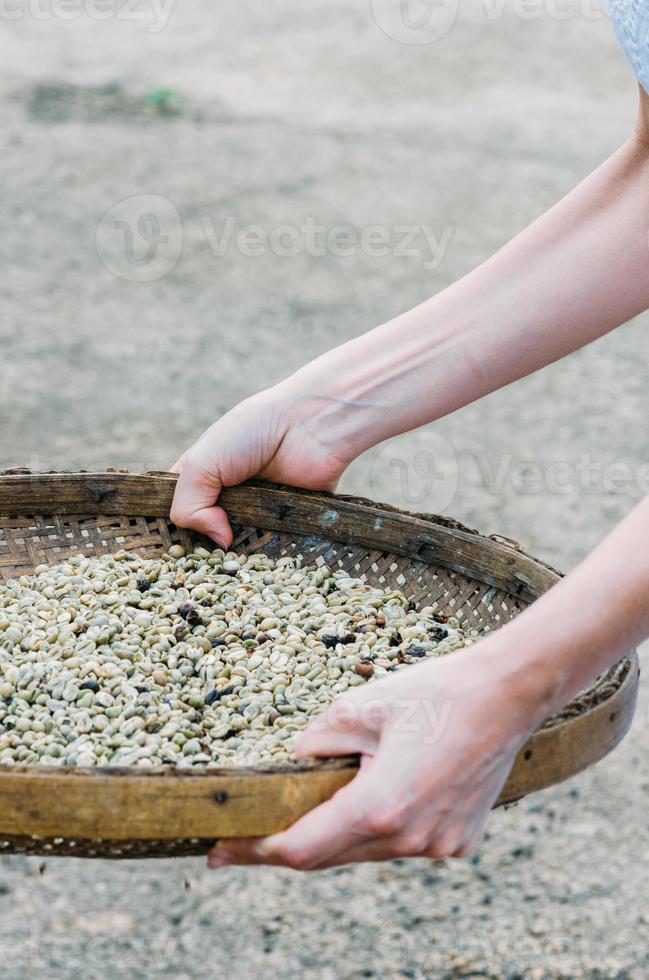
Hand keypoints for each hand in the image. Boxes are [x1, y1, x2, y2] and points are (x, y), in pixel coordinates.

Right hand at [170, 386, 351, 547]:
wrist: (311, 424)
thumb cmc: (253, 430)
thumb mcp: (202, 462)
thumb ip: (189, 504)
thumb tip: (219, 542)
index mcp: (202, 477)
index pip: (178, 512)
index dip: (176, 532)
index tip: (173, 553)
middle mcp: (229, 496)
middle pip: (210, 536)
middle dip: (209, 551)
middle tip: (209, 568)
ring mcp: (259, 510)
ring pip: (244, 546)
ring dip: (243, 556)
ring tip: (240, 565)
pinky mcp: (289, 521)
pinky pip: (277, 547)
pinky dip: (273, 554)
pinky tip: (268, 562)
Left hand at [207, 641, 536, 869]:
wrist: (508, 693)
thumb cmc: (435, 692)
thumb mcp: (361, 705)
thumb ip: (317, 741)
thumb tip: (294, 762)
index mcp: (381, 806)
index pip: (300, 848)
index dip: (254, 852)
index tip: (219, 851)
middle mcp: (410, 839)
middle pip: (328, 857)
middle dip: (284, 848)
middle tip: (243, 840)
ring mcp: (438, 845)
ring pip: (365, 853)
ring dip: (334, 837)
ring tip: (310, 808)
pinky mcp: (458, 841)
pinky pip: (401, 844)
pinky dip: (378, 829)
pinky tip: (375, 796)